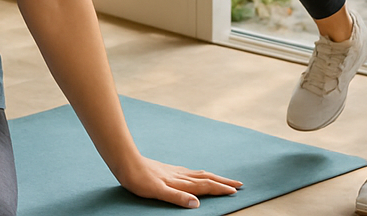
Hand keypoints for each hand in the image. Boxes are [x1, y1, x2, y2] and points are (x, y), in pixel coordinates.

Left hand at [117, 153, 241, 208]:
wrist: (127, 163)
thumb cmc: (140, 180)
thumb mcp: (158, 192)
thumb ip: (177, 197)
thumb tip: (197, 203)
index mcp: (181, 183)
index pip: (205, 186)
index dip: (220, 189)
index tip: (235, 191)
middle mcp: (181, 176)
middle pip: (207, 178)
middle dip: (223, 182)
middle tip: (239, 184)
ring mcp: (176, 172)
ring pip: (200, 174)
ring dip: (214, 178)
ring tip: (224, 180)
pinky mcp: (169, 170)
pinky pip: (191, 173)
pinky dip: (201, 175)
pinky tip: (198, 175)